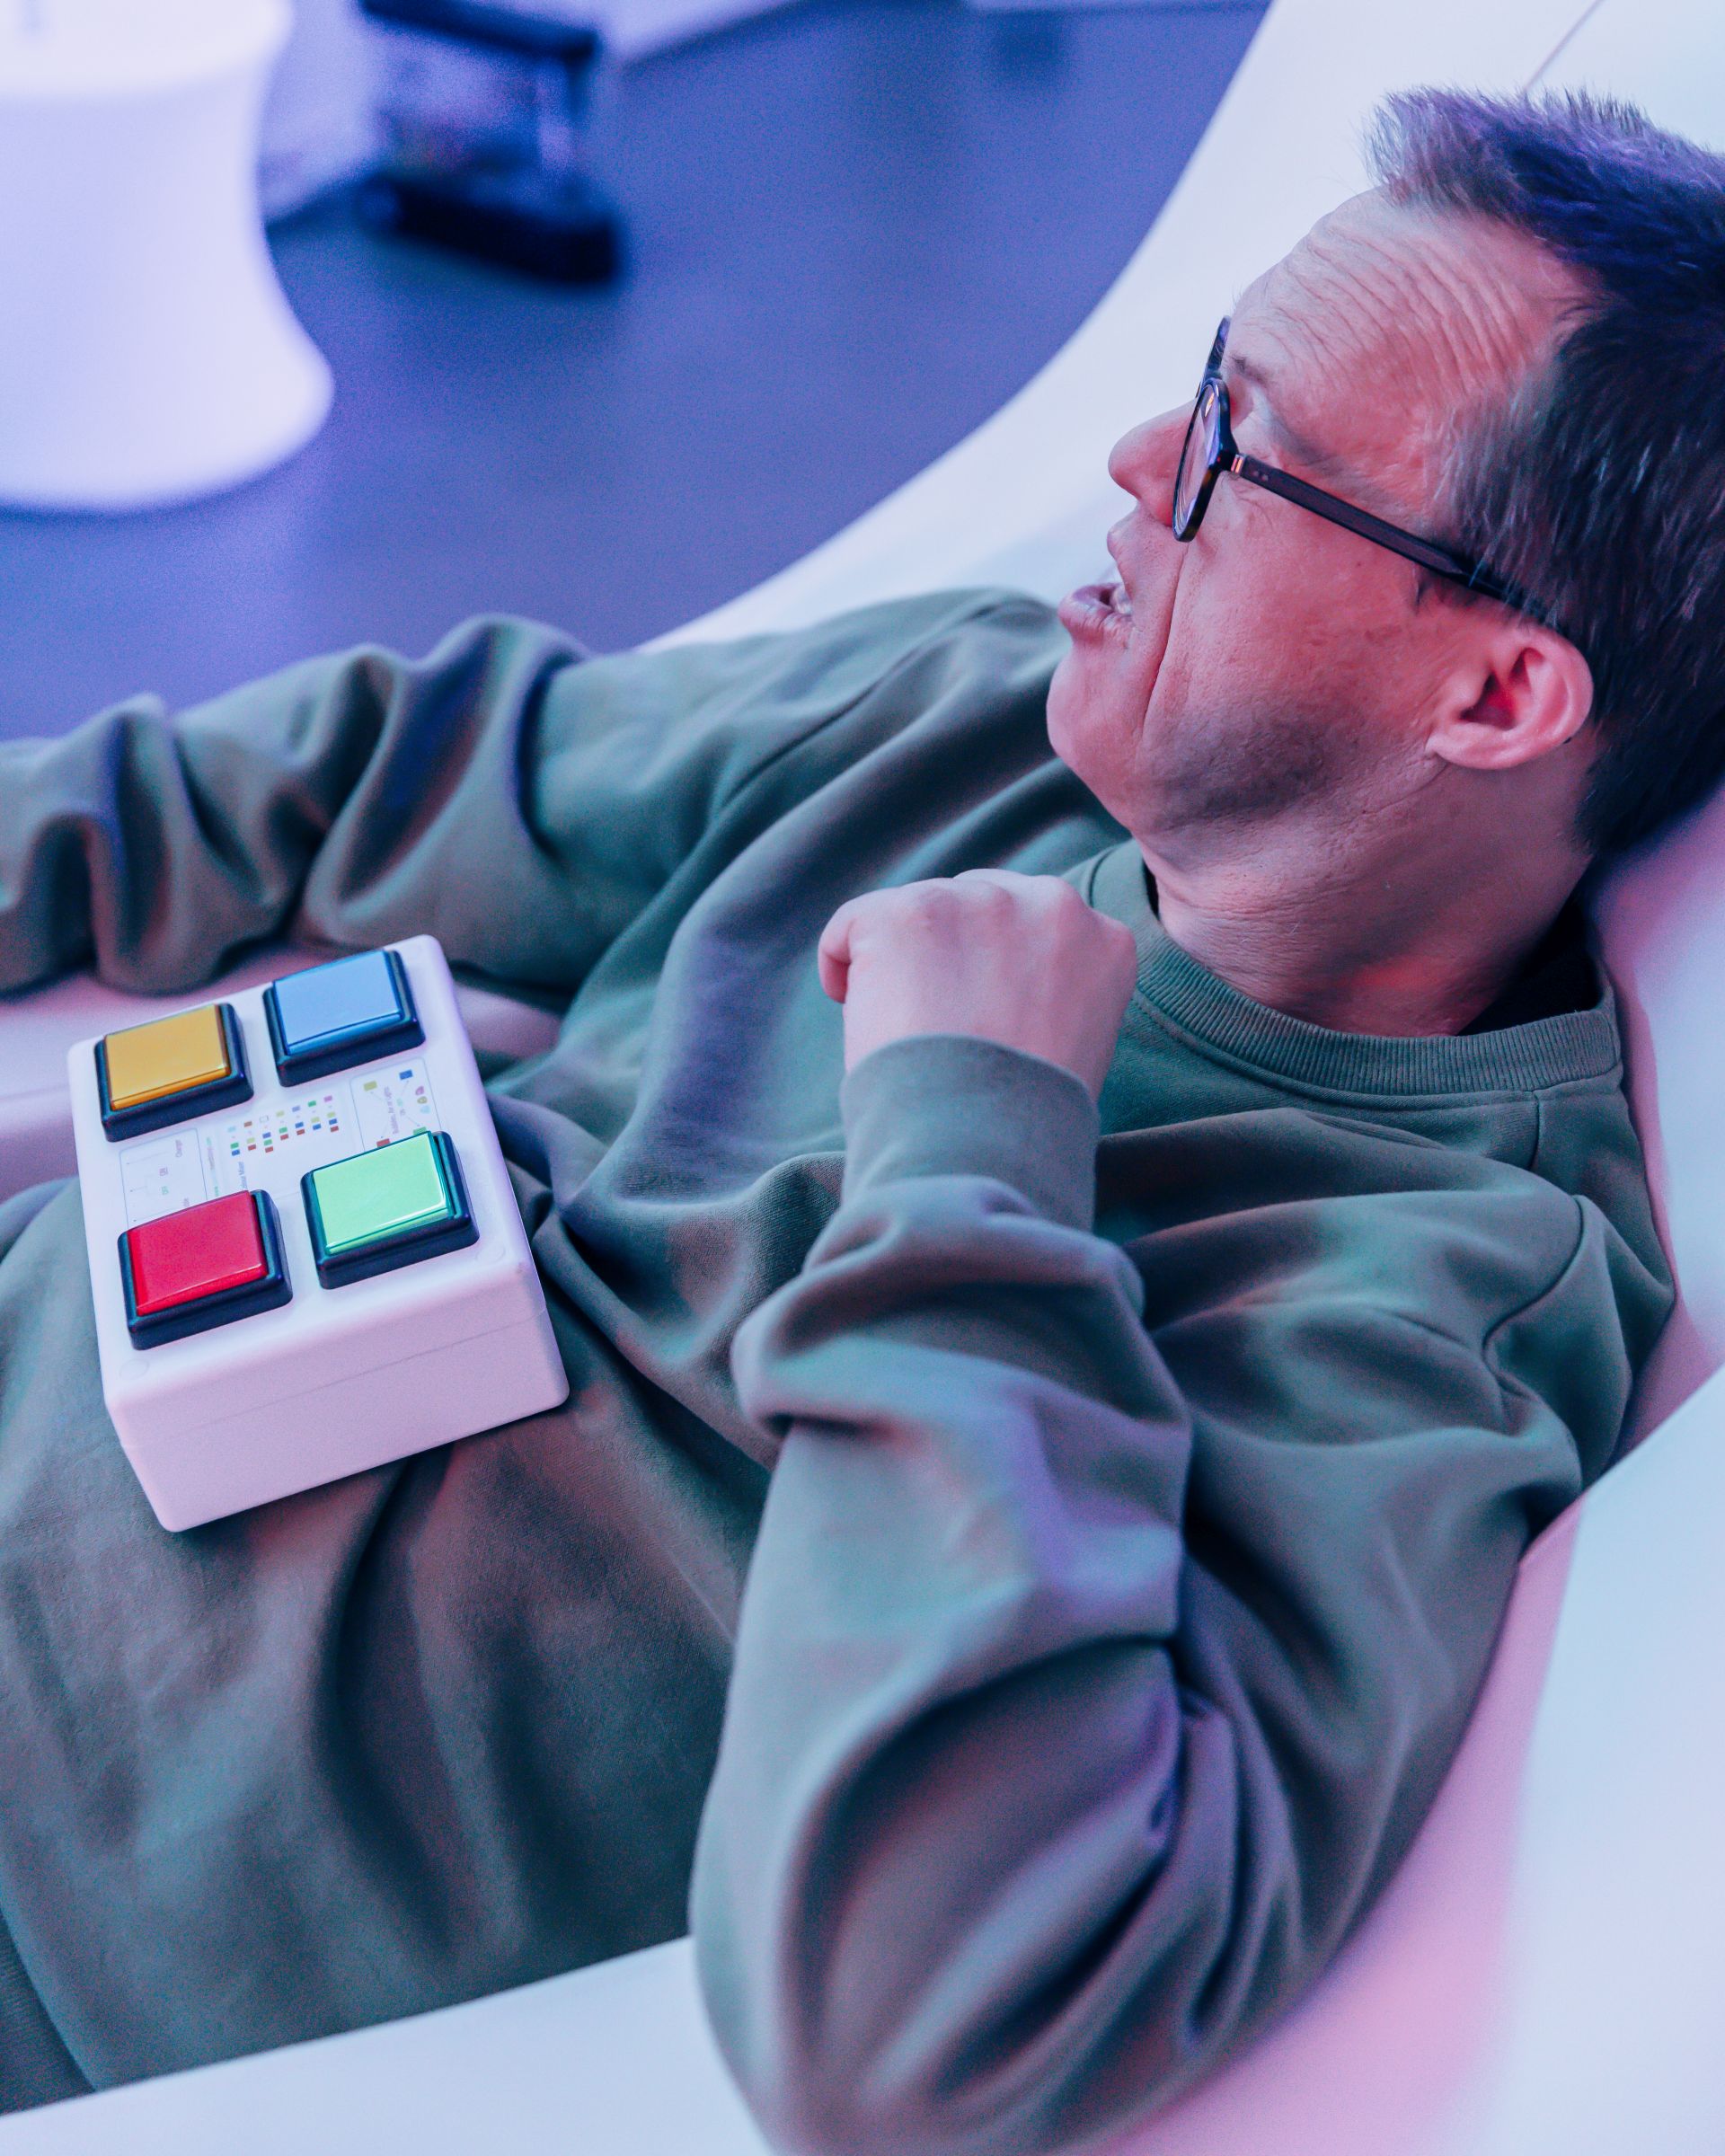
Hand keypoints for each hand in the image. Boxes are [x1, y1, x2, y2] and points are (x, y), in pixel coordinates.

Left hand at [818, 870, 1138, 1098]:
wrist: (978, 1147)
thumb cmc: (1022, 1122)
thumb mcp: (1077, 1047)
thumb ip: (1056, 994)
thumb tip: (1004, 984)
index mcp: (1102, 940)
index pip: (1037, 923)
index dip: (997, 965)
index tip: (978, 1008)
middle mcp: (1050, 903)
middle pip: (977, 903)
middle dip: (950, 951)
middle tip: (933, 1019)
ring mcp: (978, 902)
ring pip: (919, 910)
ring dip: (901, 961)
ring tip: (902, 1027)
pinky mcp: (906, 913)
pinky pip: (853, 923)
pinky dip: (841, 964)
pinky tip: (854, 1009)